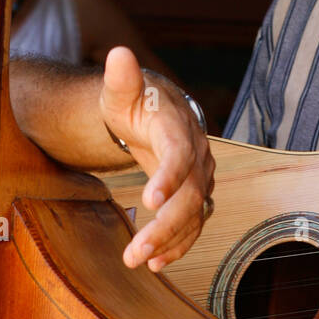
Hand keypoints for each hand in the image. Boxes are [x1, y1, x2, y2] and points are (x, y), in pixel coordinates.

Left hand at [99, 46, 214, 270]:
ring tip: (139, 262)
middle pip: (190, 195)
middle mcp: (197, 153)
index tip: (149, 201)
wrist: (153, 113)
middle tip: (135, 253)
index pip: (180, 153)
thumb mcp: (119, 90)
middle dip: (164, 226)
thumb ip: (120, 79)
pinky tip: (156, 263)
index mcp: (177, 126)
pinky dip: (177, 246)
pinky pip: (193, 225)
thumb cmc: (131, 102)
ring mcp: (200, 177)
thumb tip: (118, 55)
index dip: (169, 177)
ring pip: (194, 215)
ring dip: (169, 243)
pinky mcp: (195, 196)